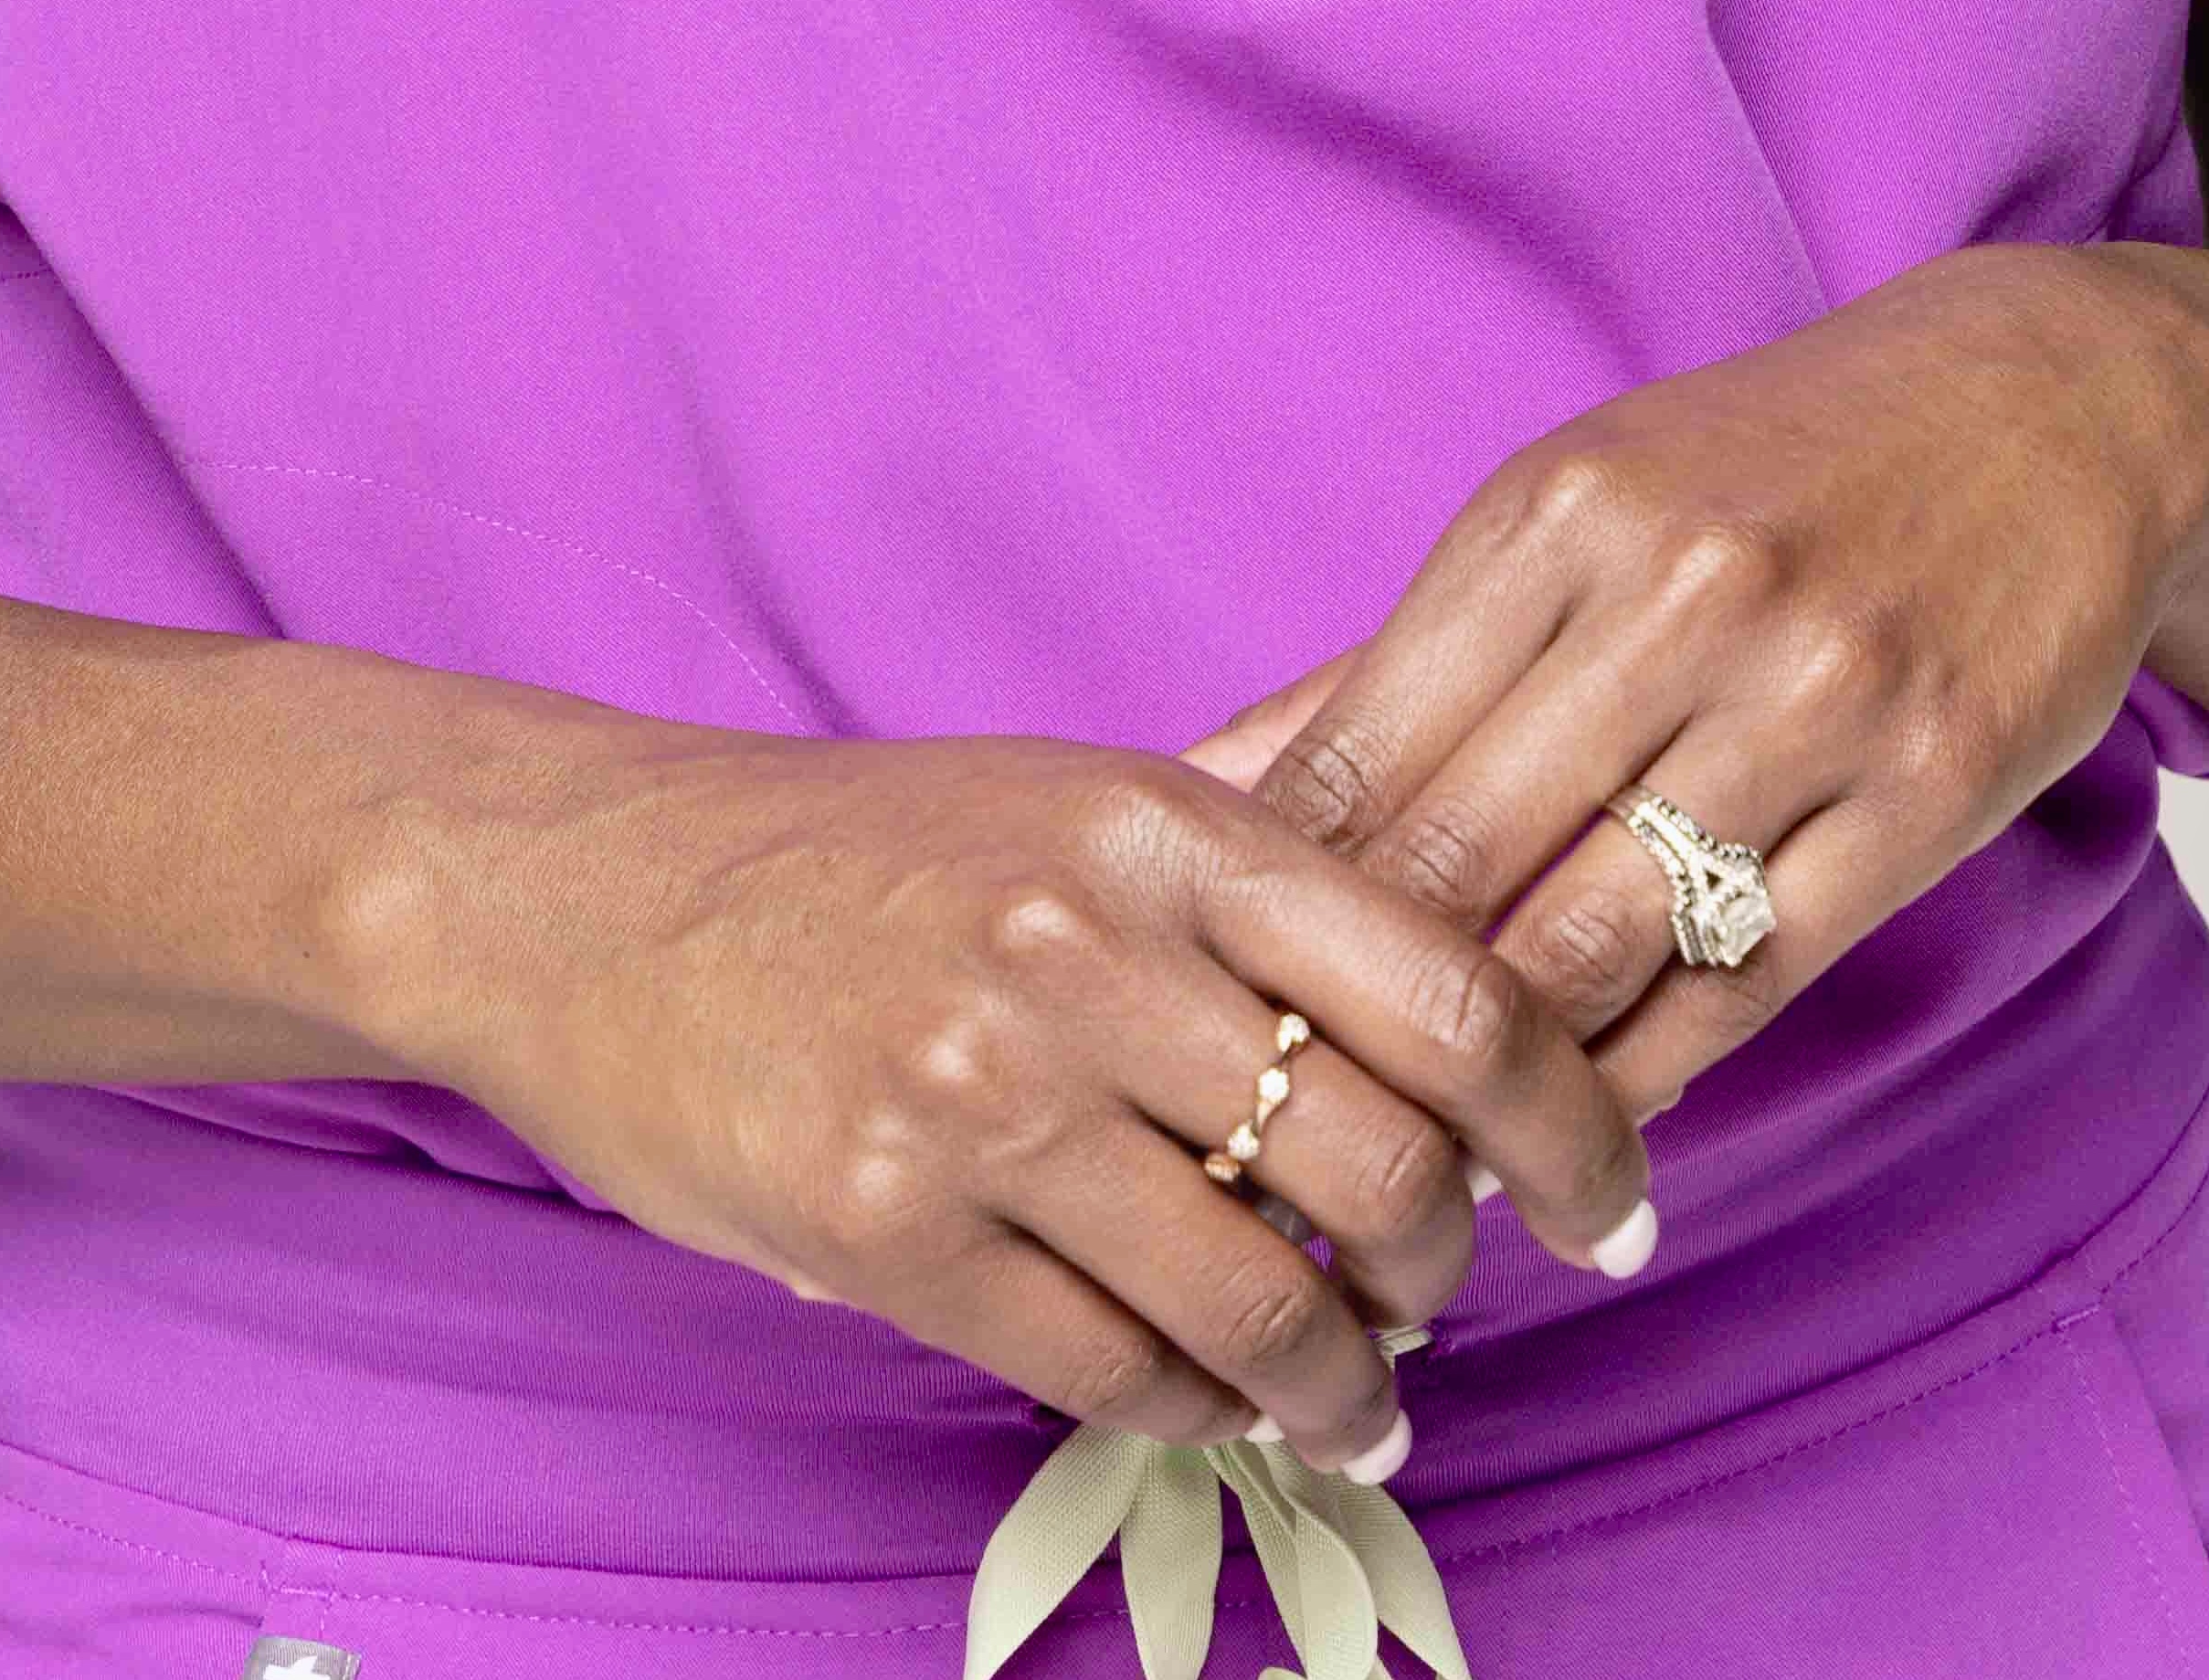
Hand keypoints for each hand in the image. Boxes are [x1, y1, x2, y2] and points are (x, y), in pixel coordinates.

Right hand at [375, 691, 1659, 1465]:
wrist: (597, 893)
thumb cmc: (867, 854)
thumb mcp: (1076, 796)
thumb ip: (1261, 863)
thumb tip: (1478, 954)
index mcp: (1164, 827)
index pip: (1448, 989)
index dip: (1569, 1122)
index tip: (1612, 1207)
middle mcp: (1087, 950)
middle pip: (1375, 1161)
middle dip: (1446, 1271)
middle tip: (1446, 1307)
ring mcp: (980, 1092)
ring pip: (1253, 1300)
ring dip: (1338, 1386)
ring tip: (1356, 1406)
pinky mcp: (884, 1225)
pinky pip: (1109, 1370)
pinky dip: (1194, 1413)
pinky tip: (1213, 1407)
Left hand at [1184, 249, 2208, 1134]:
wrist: (2040, 406)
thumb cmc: (1767, 470)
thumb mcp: (1573, 513)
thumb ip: (1400, 664)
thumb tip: (1204, 783)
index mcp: (1557, 511)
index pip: (1364, 752)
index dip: (1270, 911)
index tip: (1216, 1020)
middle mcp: (1676, 591)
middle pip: (1463, 860)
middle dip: (1360, 1022)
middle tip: (1292, 1141)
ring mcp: (1812, 690)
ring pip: (1599, 943)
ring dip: (1496, 1086)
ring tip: (1424, 1175)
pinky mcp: (1928, 786)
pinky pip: (1748, 980)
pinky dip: (1648, 1082)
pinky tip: (1584, 1148)